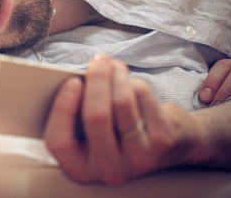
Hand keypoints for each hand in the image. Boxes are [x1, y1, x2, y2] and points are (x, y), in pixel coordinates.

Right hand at [43, 55, 200, 184]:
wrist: (171, 147)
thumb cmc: (118, 130)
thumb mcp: (91, 131)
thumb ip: (77, 112)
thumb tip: (79, 78)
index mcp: (81, 168)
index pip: (59, 141)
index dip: (62, 108)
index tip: (72, 81)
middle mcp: (108, 170)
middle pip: (95, 116)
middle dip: (96, 80)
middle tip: (98, 61)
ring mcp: (137, 159)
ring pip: (121, 103)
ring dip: (117, 75)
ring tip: (114, 65)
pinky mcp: (162, 142)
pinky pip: (143, 98)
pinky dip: (136, 83)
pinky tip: (133, 83)